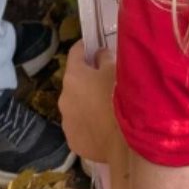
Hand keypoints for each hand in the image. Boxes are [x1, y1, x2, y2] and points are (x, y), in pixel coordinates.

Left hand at [59, 42, 117, 163]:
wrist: (125, 142)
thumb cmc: (122, 98)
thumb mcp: (118, 70)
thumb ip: (105, 59)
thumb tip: (99, 55)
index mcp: (74, 76)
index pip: (75, 52)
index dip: (86, 47)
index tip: (96, 46)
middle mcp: (64, 97)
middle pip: (75, 82)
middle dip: (88, 79)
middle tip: (107, 81)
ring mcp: (66, 121)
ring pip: (76, 105)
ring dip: (87, 103)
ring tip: (108, 108)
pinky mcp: (73, 140)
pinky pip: (81, 126)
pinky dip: (90, 123)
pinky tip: (105, 126)